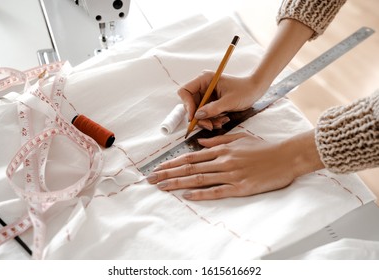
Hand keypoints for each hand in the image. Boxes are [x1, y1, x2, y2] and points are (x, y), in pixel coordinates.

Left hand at [147, 133, 296, 199]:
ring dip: (178, 183)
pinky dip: (200, 194)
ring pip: (199, 179)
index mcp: (221, 150)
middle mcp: (222, 161)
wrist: (285, 157)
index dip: (172, 163)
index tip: (157, 167)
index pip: (191, 157)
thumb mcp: (239, 139)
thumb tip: (200, 141)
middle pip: (189, 168)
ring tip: (161, 187)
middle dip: (168, 173)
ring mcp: (231, 175)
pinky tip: (186, 195)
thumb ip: (218, 140)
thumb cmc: (262, 148)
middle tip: (151, 179)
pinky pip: (217, 191)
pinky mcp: (240, 187)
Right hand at [178, 71, 268, 129]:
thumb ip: (213, 109)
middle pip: (190, 104)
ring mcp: (207, 95)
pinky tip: (222, 120)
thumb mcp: (229, 101)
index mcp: (204, 79)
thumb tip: (197, 116)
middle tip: (209, 126)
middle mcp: (203, 86)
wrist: (256, 90)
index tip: (194, 116)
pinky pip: (206, 114)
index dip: (187, 104)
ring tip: (219, 123)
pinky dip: (212, 119)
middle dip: (199, 117)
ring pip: (198, 112)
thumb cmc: (245, 90)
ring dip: (207, 120)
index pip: (185, 91)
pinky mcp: (211, 102)